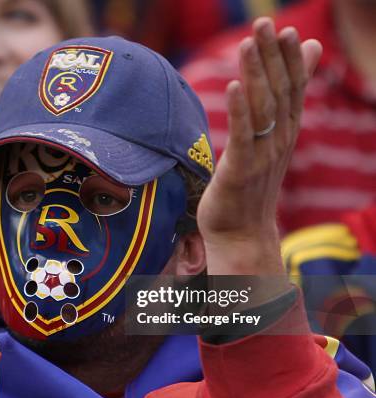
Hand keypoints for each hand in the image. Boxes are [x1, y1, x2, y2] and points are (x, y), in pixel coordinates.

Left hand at [197, 18, 321, 275]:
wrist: (242, 233)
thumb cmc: (253, 185)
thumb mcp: (271, 145)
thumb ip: (283, 109)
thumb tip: (303, 75)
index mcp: (285, 134)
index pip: (292, 90)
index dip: (289, 60)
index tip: (285, 29)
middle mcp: (278, 142)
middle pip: (278, 93)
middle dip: (272, 58)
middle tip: (266, 24)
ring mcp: (260, 157)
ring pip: (261, 109)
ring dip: (255, 75)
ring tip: (249, 43)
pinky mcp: (238, 172)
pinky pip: (240, 137)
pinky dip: (239, 111)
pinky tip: (235, 86)